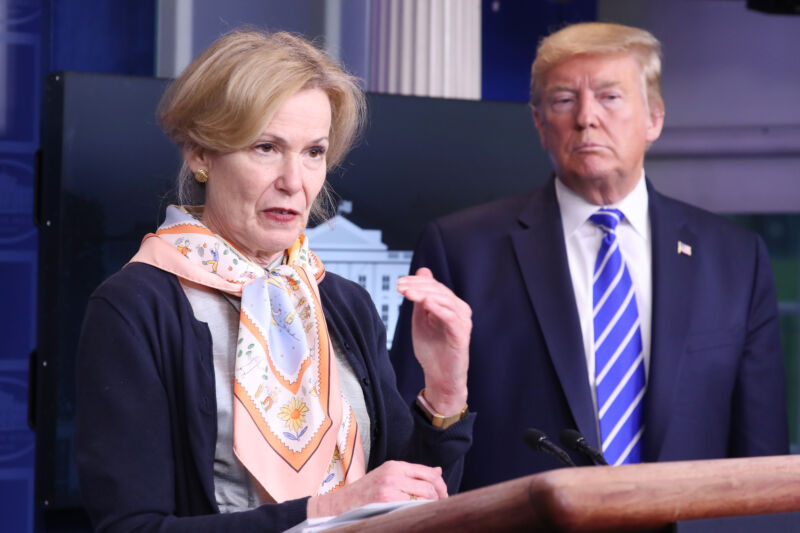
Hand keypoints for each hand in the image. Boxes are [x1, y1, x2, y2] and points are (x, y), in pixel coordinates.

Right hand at [307, 461, 446, 516]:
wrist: (338, 506)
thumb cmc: (364, 493)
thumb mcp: (387, 477)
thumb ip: (412, 474)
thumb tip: (438, 471)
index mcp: (394, 466)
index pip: (429, 472)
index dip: (441, 485)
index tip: (443, 496)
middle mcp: (393, 474)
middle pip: (430, 485)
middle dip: (439, 498)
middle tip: (439, 507)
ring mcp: (389, 489)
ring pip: (423, 497)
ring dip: (430, 506)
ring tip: (427, 511)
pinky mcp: (385, 502)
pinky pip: (412, 508)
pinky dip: (417, 512)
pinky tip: (414, 516)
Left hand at [397, 267, 470, 414]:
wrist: (439, 376)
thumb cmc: (432, 349)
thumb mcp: (421, 318)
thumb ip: (420, 296)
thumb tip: (422, 271)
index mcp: (450, 304)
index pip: (434, 285)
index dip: (417, 281)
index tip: (399, 282)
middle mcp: (459, 310)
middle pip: (439, 290)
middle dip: (418, 287)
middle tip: (400, 287)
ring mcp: (462, 322)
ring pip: (445, 300)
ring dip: (425, 294)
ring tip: (408, 294)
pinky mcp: (462, 334)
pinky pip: (452, 318)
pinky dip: (439, 309)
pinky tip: (426, 304)